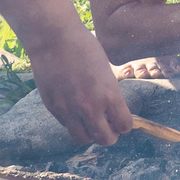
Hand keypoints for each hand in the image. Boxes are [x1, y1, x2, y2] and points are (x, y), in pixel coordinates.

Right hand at [21, 29, 133, 146]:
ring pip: (84, 139)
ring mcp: (70, 110)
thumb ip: (109, 92)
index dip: (125, 124)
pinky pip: (67, 126)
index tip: (121, 119)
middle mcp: (91, 107)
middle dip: (110, 135)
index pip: (125, 125)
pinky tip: (75, 110)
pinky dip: (74, 123)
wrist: (54, 39)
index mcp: (109, 94)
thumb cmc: (84, 47)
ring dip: (90, 134)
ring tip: (90, 123)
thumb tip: (111, 110)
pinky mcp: (54, 108)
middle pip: (105, 139)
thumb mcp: (106, 69)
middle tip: (108, 127)